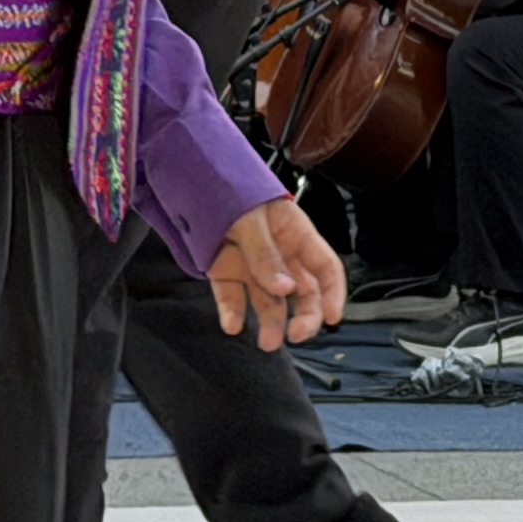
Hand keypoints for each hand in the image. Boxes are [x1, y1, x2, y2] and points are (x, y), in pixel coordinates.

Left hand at [206, 198, 346, 349]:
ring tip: (266, 344)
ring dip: (271, 323)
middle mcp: (278, 254)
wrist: (188, 177)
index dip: (334, 293)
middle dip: (305, 316)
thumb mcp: (250, 217)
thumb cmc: (228, 186)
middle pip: (302, 292)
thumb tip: (285, 289)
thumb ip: (265, 254)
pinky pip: (233, 298)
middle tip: (297, 335)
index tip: (333, 318)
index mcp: (295, 233)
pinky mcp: (226, 272)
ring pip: (270, 301)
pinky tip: (231, 325)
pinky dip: (232, 313)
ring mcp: (252, 265)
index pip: (325, 267)